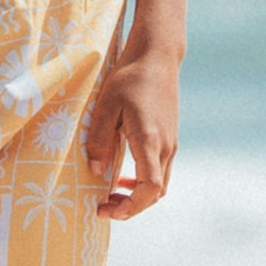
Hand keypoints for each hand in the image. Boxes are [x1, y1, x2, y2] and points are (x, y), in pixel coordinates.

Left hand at [84, 52, 178, 218]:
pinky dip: (143, 182)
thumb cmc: (129, 77)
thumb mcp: (106, 105)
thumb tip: (95, 171)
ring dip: (138, 196)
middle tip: (103, 208)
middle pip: (155, 193)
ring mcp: (171, 143)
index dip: (130, 207)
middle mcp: (165, 146)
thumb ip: (99, 139)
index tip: (106, 209)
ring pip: (159, 184)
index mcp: (150, 140)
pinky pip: (159, 170)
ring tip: (111, 197)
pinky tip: (123, 177)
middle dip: (131, 207)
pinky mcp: (170, 137)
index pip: (149, 189)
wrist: (157, 57)